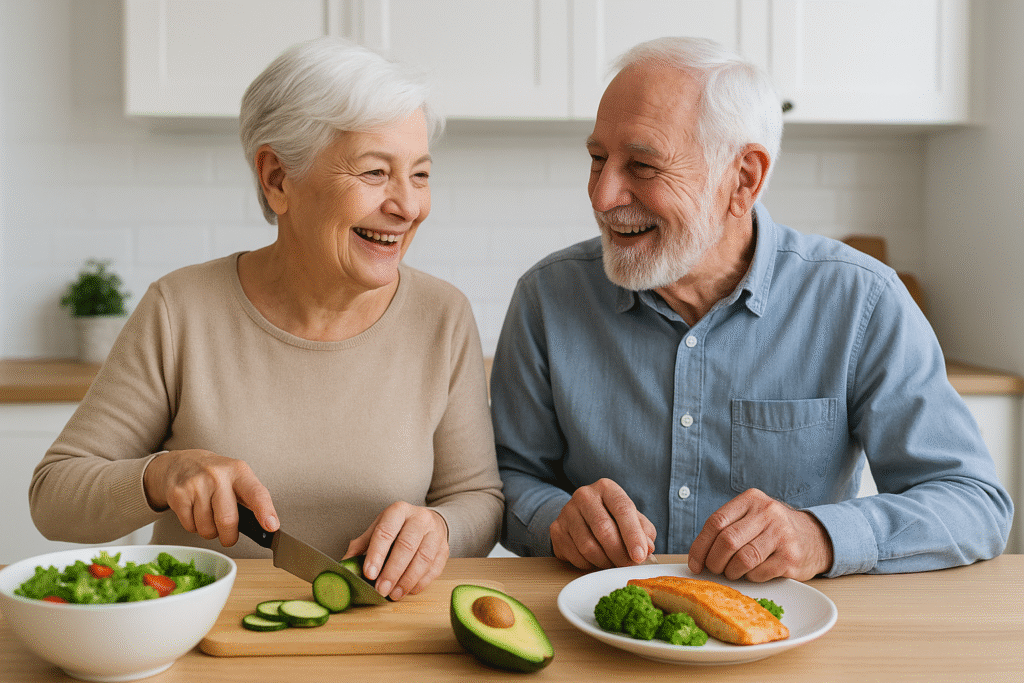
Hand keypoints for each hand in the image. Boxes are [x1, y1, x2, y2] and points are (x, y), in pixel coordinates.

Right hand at [143, 449, 277, 546]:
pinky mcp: (178, 494)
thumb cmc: (215, 475)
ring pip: (207, 528)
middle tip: (228, 536)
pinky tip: (194, 512)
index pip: (256, 493)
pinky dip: (194, 527)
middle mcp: (218, 475)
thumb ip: (252, 499)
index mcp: (239, 471)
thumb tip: (268, 526)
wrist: (181, 463)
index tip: (271, 526)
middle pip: (227, 520)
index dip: (265, 511)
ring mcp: (196, 484)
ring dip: (209, 532)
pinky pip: (190, 527)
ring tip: (209, 517)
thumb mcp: (238, 478)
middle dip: (229, 536)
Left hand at [343, 502, 448, 600]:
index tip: (369, 573)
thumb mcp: (378, 528)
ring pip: (423, 559)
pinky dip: (421, 582)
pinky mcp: (444, 548)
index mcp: (398, 511)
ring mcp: (435, 533)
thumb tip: (345, 564)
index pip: (386, 532)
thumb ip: (362, 545)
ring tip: (394, 594)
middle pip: (406, 546)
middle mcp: (419, 519)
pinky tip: (409, 590)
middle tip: (381, 589)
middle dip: (392, 571)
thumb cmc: (398, 528)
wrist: (428, 521)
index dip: (377, 554)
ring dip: (407, 580)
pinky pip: (434, 568)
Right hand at [549, 478, 656, 569]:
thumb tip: (646, 549)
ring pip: (588, 546)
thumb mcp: (632, 519)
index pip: (623, 509)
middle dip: (620, 553)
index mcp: (606, 488)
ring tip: (613, 563)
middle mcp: (584, 495)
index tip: (640, 556)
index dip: (633, 535)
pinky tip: (596, 561)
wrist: (581, 515)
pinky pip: (575, 555)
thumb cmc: (612, 517)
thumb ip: (643, 531)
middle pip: (603, 529)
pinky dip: (590, 564)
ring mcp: (567, 511)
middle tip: (629, 566)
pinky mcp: (556, 529)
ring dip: (605, 562)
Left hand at [687, 488, 832, 581]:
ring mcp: (781, 534)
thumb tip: (698, 555)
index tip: (695, 563)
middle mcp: (768, 512)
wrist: (814, 537)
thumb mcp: (752, 516)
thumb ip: (728, 527)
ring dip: (731, 571)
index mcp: (751, 499)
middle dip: (714, 561)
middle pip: (727, 541)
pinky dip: (750, 577)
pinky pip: (759, 573)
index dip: (700, 546)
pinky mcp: (791, 556)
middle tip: (714, 569)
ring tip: (732, 572)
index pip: (716, 522)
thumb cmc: (773, 529)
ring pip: (742, 559)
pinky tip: (753, 573)